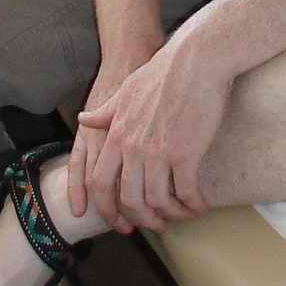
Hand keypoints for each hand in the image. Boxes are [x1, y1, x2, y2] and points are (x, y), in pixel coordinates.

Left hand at [75, 34, 231, 233]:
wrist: (196, 60)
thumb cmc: (164, 72)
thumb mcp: (126, 90)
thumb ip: (105, 112)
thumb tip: (84, 119)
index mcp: (116, 134)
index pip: (100, 182)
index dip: (108, 208)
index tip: (119, 221)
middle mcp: (132, 147)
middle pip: (129, 200)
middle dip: (143, 219)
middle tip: (157, 225)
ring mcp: (158, 152)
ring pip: (158, 201)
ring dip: (172, 214)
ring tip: (184, 213)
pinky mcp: (185, 153)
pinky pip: (186, 192)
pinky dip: (193, 204)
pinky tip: (201, 204)